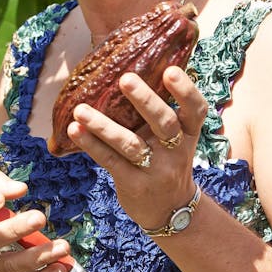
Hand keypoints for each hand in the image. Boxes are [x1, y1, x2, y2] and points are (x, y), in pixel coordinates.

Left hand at [66, 65, 206, 229]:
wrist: (170, 210)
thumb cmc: (166, 159)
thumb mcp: (176, 137)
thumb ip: (163, 108)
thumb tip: (141, 62)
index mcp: (188, 133)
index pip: (196, 110)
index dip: (186, 91)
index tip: (170, 70)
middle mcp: (175, 150)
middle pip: (163, 123)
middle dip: (145, 100)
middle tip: (125, 78)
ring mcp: (155, 169)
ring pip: (130, 144)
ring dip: (103, 126)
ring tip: (80, 110)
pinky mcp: (134, 183)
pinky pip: (110, 161)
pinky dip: (91, 144)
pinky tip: (75, 130)